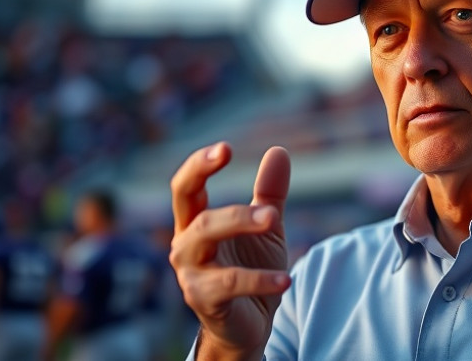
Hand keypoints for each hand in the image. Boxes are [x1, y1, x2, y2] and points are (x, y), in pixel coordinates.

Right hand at [169, 143, 291, 360]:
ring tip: (273, 223)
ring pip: (206, 242)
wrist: (251, 323)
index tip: (225, 148)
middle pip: (199, 217)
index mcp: (195, 222)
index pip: (185, 187)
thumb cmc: (251, 268)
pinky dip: (259, 280)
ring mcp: (190, 274)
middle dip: (234, 211)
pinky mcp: (203, 299)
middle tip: (271, 211)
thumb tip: (278, 150)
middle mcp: (186, 245)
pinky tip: (285, 279)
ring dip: (241, 229)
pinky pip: (229, 284)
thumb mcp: (264, 228)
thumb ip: (268, 193)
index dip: (200, 165)